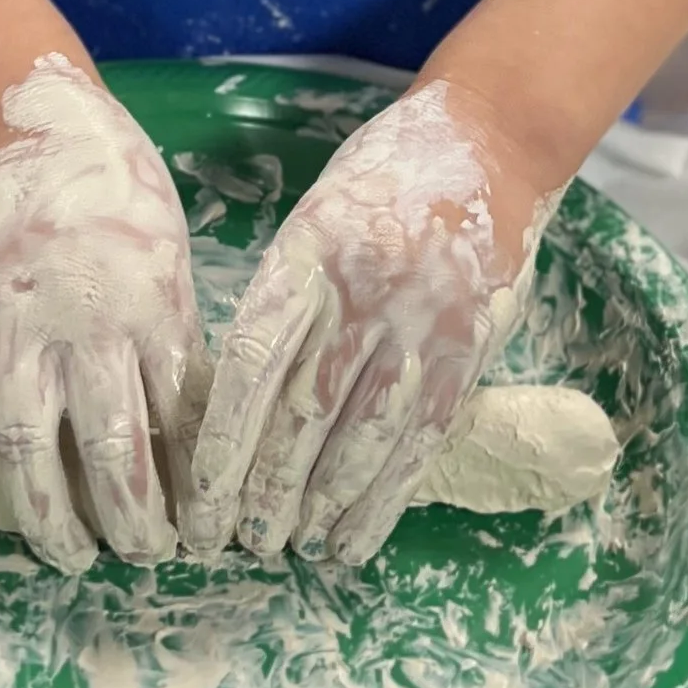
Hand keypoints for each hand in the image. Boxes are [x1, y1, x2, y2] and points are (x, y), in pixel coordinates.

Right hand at [0, 56, 205, 573]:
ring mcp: (15, 324)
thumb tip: (201, 421)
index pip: (182, 422)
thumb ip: (176, 332)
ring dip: (49, 516)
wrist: (35, 124)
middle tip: (147, 559)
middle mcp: (87, 325)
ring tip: (70, 560)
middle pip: (113, 448)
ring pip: (29, 445)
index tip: (207, 534)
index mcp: (154, 308)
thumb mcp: (173, 255)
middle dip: (133, 519)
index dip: (195, 488)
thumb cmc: (119, 189)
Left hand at [183, 80, 551, 571]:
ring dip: (324, 504)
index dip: (223, 442)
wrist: (487, 139)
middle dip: (268, 489)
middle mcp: (363, 292)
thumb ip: (286, 301)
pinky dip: (386, 498)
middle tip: (241, 542)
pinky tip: (355, 539)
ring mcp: (421, 323)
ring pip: (363, 437)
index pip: (253, 365)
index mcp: (307, 253)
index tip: (201, 500)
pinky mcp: (469, 348)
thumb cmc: (380, 181)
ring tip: (293, 547)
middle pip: (304, 412)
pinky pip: (421, 439)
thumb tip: (234, 405)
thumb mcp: (313, 219)